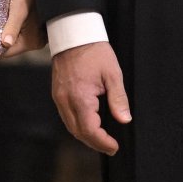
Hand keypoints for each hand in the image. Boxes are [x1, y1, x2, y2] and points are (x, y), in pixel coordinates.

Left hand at [0, 0, 41, 56]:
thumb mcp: (19, 8)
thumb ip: (12, 26)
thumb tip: (6, 44)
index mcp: (33, 41)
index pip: (7, 53)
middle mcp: (35, 42)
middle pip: (9, 48)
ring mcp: (34, 36)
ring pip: (11, 40)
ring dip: (3, 32)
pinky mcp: (31, 30)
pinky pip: (15, 34)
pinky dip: (8, 28)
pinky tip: (6, 19)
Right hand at [51, 41, 131, 155]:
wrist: (74, 34)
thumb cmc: (94, 51)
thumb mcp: (112, 74)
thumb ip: (118, 99)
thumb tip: (125, 120)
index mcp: (80, 97)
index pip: (90, 130)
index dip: (102, 142)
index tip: (114, 146)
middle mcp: (66, 100)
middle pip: (78, 132)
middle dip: (94, 143)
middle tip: (110, 146)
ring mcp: (59, 98)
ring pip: (70, 126)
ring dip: (85, 136)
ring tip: (101, 139)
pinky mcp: (57, 94)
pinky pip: (66, 117)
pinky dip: (78, 125)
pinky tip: (89, 124)